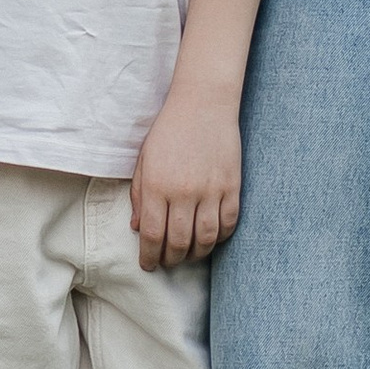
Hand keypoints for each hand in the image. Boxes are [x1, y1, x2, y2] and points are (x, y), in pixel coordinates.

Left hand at [130, 87, 241, 270]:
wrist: (203, 103)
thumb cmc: (169, 131)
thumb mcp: (145, 161)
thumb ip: (139, 196)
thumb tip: (138, 229)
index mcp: (157, 185)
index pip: (153, 235)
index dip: (149, 256)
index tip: (148, 265)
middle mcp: (184, 192)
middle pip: (179, 243)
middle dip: (171, 259)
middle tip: (167, 262)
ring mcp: (211, 190)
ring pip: (205, 239)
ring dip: (196, 254)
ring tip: (188, 254)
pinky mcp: (232, 186)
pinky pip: (228, 224)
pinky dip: (219, 237)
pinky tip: (210, 238)